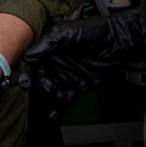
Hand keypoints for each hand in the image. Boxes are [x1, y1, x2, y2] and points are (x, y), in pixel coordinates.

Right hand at [17, 6, 145, 118]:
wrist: (119, 43)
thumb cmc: (94, 31)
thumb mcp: (66, 32)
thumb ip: (47, 43)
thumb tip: (29, 56)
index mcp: (48, 48)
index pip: (31, 61)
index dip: (27, 72)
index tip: (25, 82)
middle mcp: (55, 62)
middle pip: (40, 77)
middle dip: (42, 84)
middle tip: (50, 87)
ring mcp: (66, 75)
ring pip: (52, 89)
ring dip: (51, 96)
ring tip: (58, 97)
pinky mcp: (78, 86)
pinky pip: (66, 99)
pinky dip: (59, 108)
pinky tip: (53, 115)